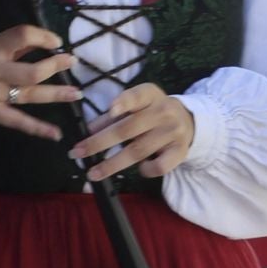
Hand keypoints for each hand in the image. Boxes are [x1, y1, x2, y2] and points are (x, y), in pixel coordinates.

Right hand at [0, 24, 78, 139]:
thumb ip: (16, 45)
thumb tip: (48, 43)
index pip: (22, 36)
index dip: (43, 37)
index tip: (57, 42)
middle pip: (30, 72)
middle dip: (54, 67)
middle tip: (71, 63)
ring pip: (28, 96)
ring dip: (55, 94)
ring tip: (75, 93)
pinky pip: (17, 122)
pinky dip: (38, 128)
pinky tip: (56, 133)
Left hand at [69, 82, 194, 183]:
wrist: (188, 121)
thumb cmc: (154, 112)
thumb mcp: (138, 105)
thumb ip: (115, 114)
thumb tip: (90, 129)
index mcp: (151, 95)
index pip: (138, 96)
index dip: (124, 101)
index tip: (110, 109)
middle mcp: (163, 112)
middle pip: (129, 128)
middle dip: (100, 142)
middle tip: (78, 152)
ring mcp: (173, 132)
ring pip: (139, 150)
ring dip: (112, 164)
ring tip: (92, 172)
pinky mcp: (180, 152)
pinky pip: (160, 166)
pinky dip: (146, 170)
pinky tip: (139, 170)